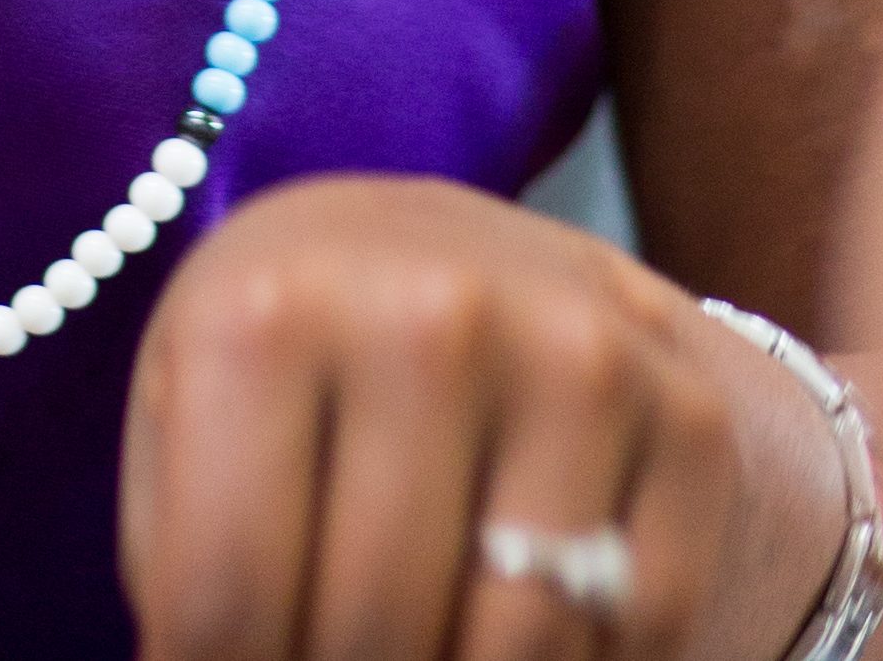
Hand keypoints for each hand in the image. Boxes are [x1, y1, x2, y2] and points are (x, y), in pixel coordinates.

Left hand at [118, 178, 846, 660]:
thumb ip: (192, 561)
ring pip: (512, 653)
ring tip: (418, 634)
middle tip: (338, 650)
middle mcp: (428, 312)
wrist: (464, 261)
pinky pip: (637, 637)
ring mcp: (575, 358)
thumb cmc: (294, 367)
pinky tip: (520, 613)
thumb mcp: (195, 418)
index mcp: (266, 308)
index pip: (228, 596)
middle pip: (371, 632)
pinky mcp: (690, 418)